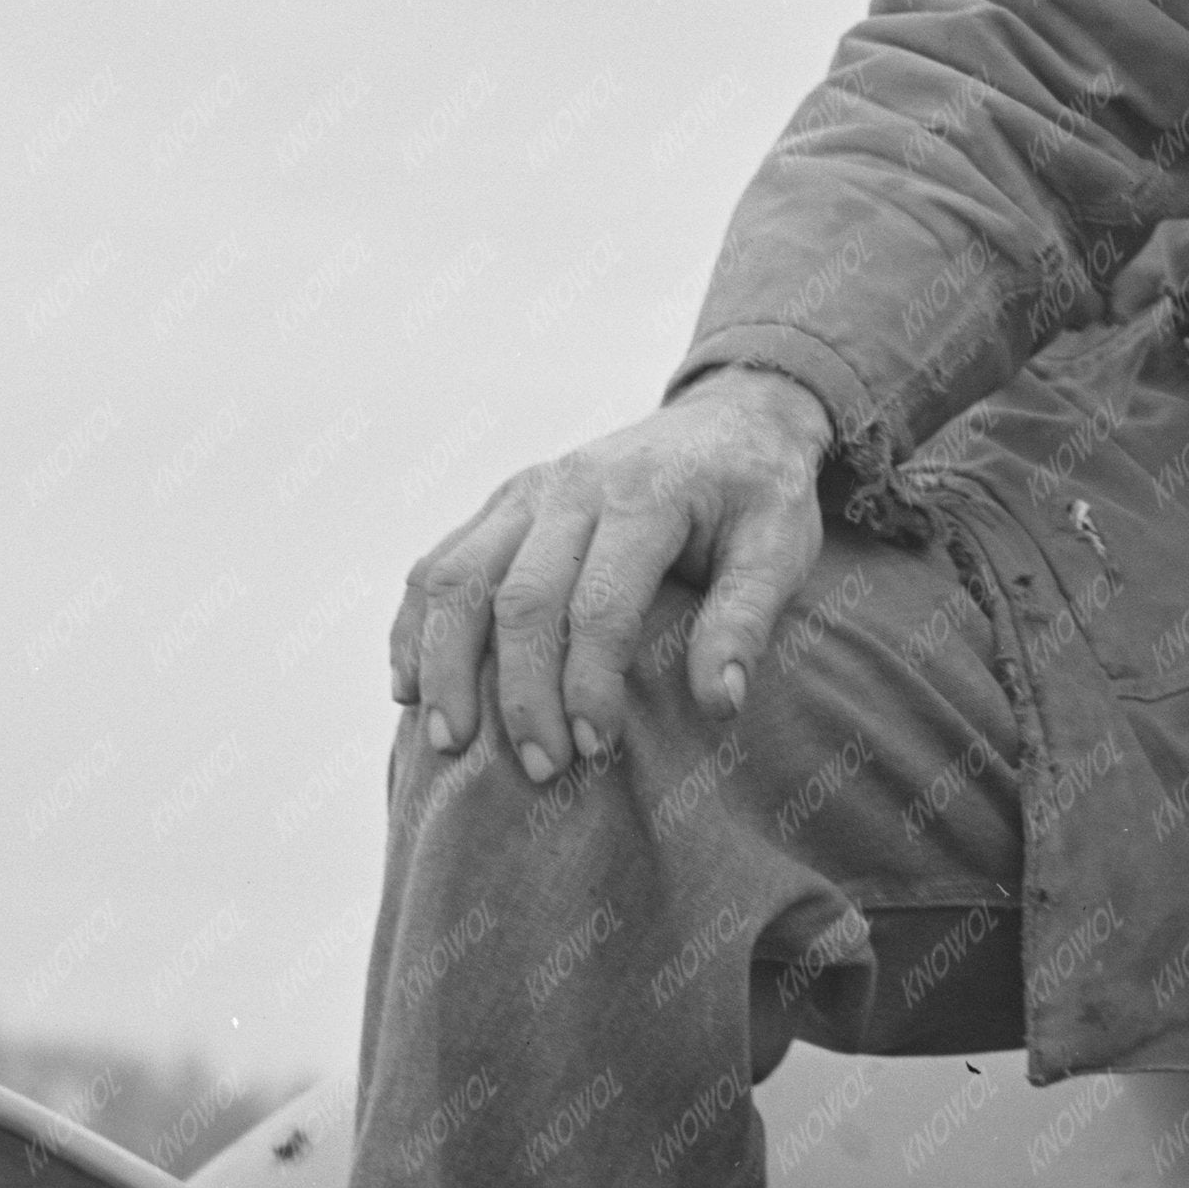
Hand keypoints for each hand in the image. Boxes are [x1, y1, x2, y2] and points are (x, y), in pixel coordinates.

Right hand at [390, 369, 835, 781]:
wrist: (730, 417)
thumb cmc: (758, 494)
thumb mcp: (780, 546)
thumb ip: (747, 620)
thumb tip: (718, 704)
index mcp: (643, 495)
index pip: (599, 603)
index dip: (589, 683)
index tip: (595, 751)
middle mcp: (571, 486)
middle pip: (518, 597)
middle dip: (520, 693)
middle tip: (537, 769)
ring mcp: (525, 492)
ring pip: (457, 577)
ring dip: (444, 665)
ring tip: (446, 743)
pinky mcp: (501, 504)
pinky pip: (439, 563)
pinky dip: (414, 626)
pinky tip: (408, 687)